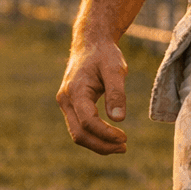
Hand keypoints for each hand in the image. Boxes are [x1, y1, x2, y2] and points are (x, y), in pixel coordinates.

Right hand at [56, 39, 129, 154]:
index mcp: (75, 90)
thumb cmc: (104, 54)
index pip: (88, 121)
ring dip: (98, 144)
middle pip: (79, 134)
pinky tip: (111, 137)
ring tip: (121, 146)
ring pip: (78, 133)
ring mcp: (66, 103)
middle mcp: (65, 99)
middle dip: (101, 145)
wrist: (90, 42)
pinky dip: (94, 136)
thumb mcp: (115, 69)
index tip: (125, 137)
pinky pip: (79, 127)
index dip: (106, 134)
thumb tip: (118, 119)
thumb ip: (116, 93)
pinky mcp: (71, 105)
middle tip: (124, 146)